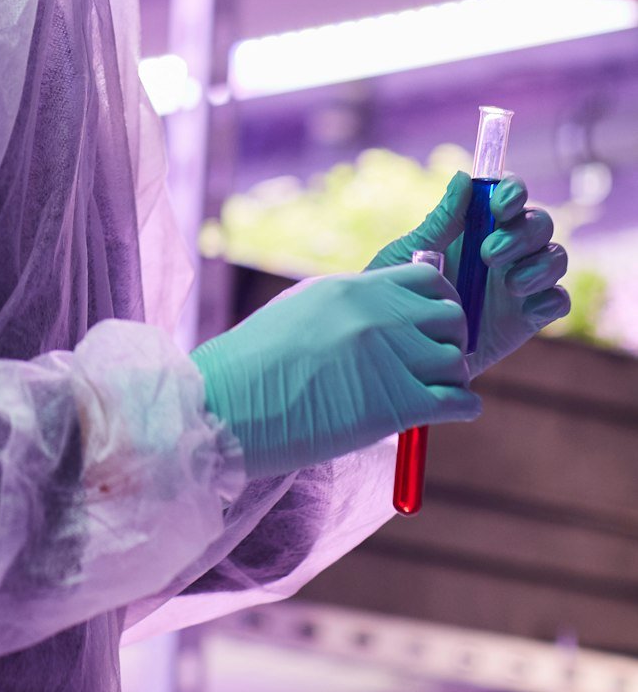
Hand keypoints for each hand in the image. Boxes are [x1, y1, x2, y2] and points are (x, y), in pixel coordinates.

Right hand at [190, 263, 477, 479]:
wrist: (230, 403)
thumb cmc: (254, 364)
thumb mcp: (301, 311)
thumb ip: (347, 307)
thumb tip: (382, 314)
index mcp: (353, 288)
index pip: (428, 277)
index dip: (439, 301)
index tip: (429, 324)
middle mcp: (378, 315)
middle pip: (451, 315)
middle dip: (451, 339)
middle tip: (435, 362)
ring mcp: (390, 357)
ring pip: (457, 360)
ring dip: (452, 378)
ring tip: (432, 393)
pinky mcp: (398, 404)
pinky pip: (459, 401)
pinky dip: (461, 409)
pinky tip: (443, 414)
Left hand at [365, 170, 570, 378]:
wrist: (402, 347)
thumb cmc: (402, 291)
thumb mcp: (415, 251)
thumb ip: (443, 220)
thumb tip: (463, 176)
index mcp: (478, 225)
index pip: (509, 194)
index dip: (513, 191)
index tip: (498, 206)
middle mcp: (506, 248)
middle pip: (539, 223)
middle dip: (521, 234)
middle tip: (487, 255)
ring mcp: (521, 281)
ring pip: (555, 257)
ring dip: (539, 266)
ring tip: (509, 285)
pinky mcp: (528, 316)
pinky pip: (559, 300)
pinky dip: (551, 299)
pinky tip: (526, 307)